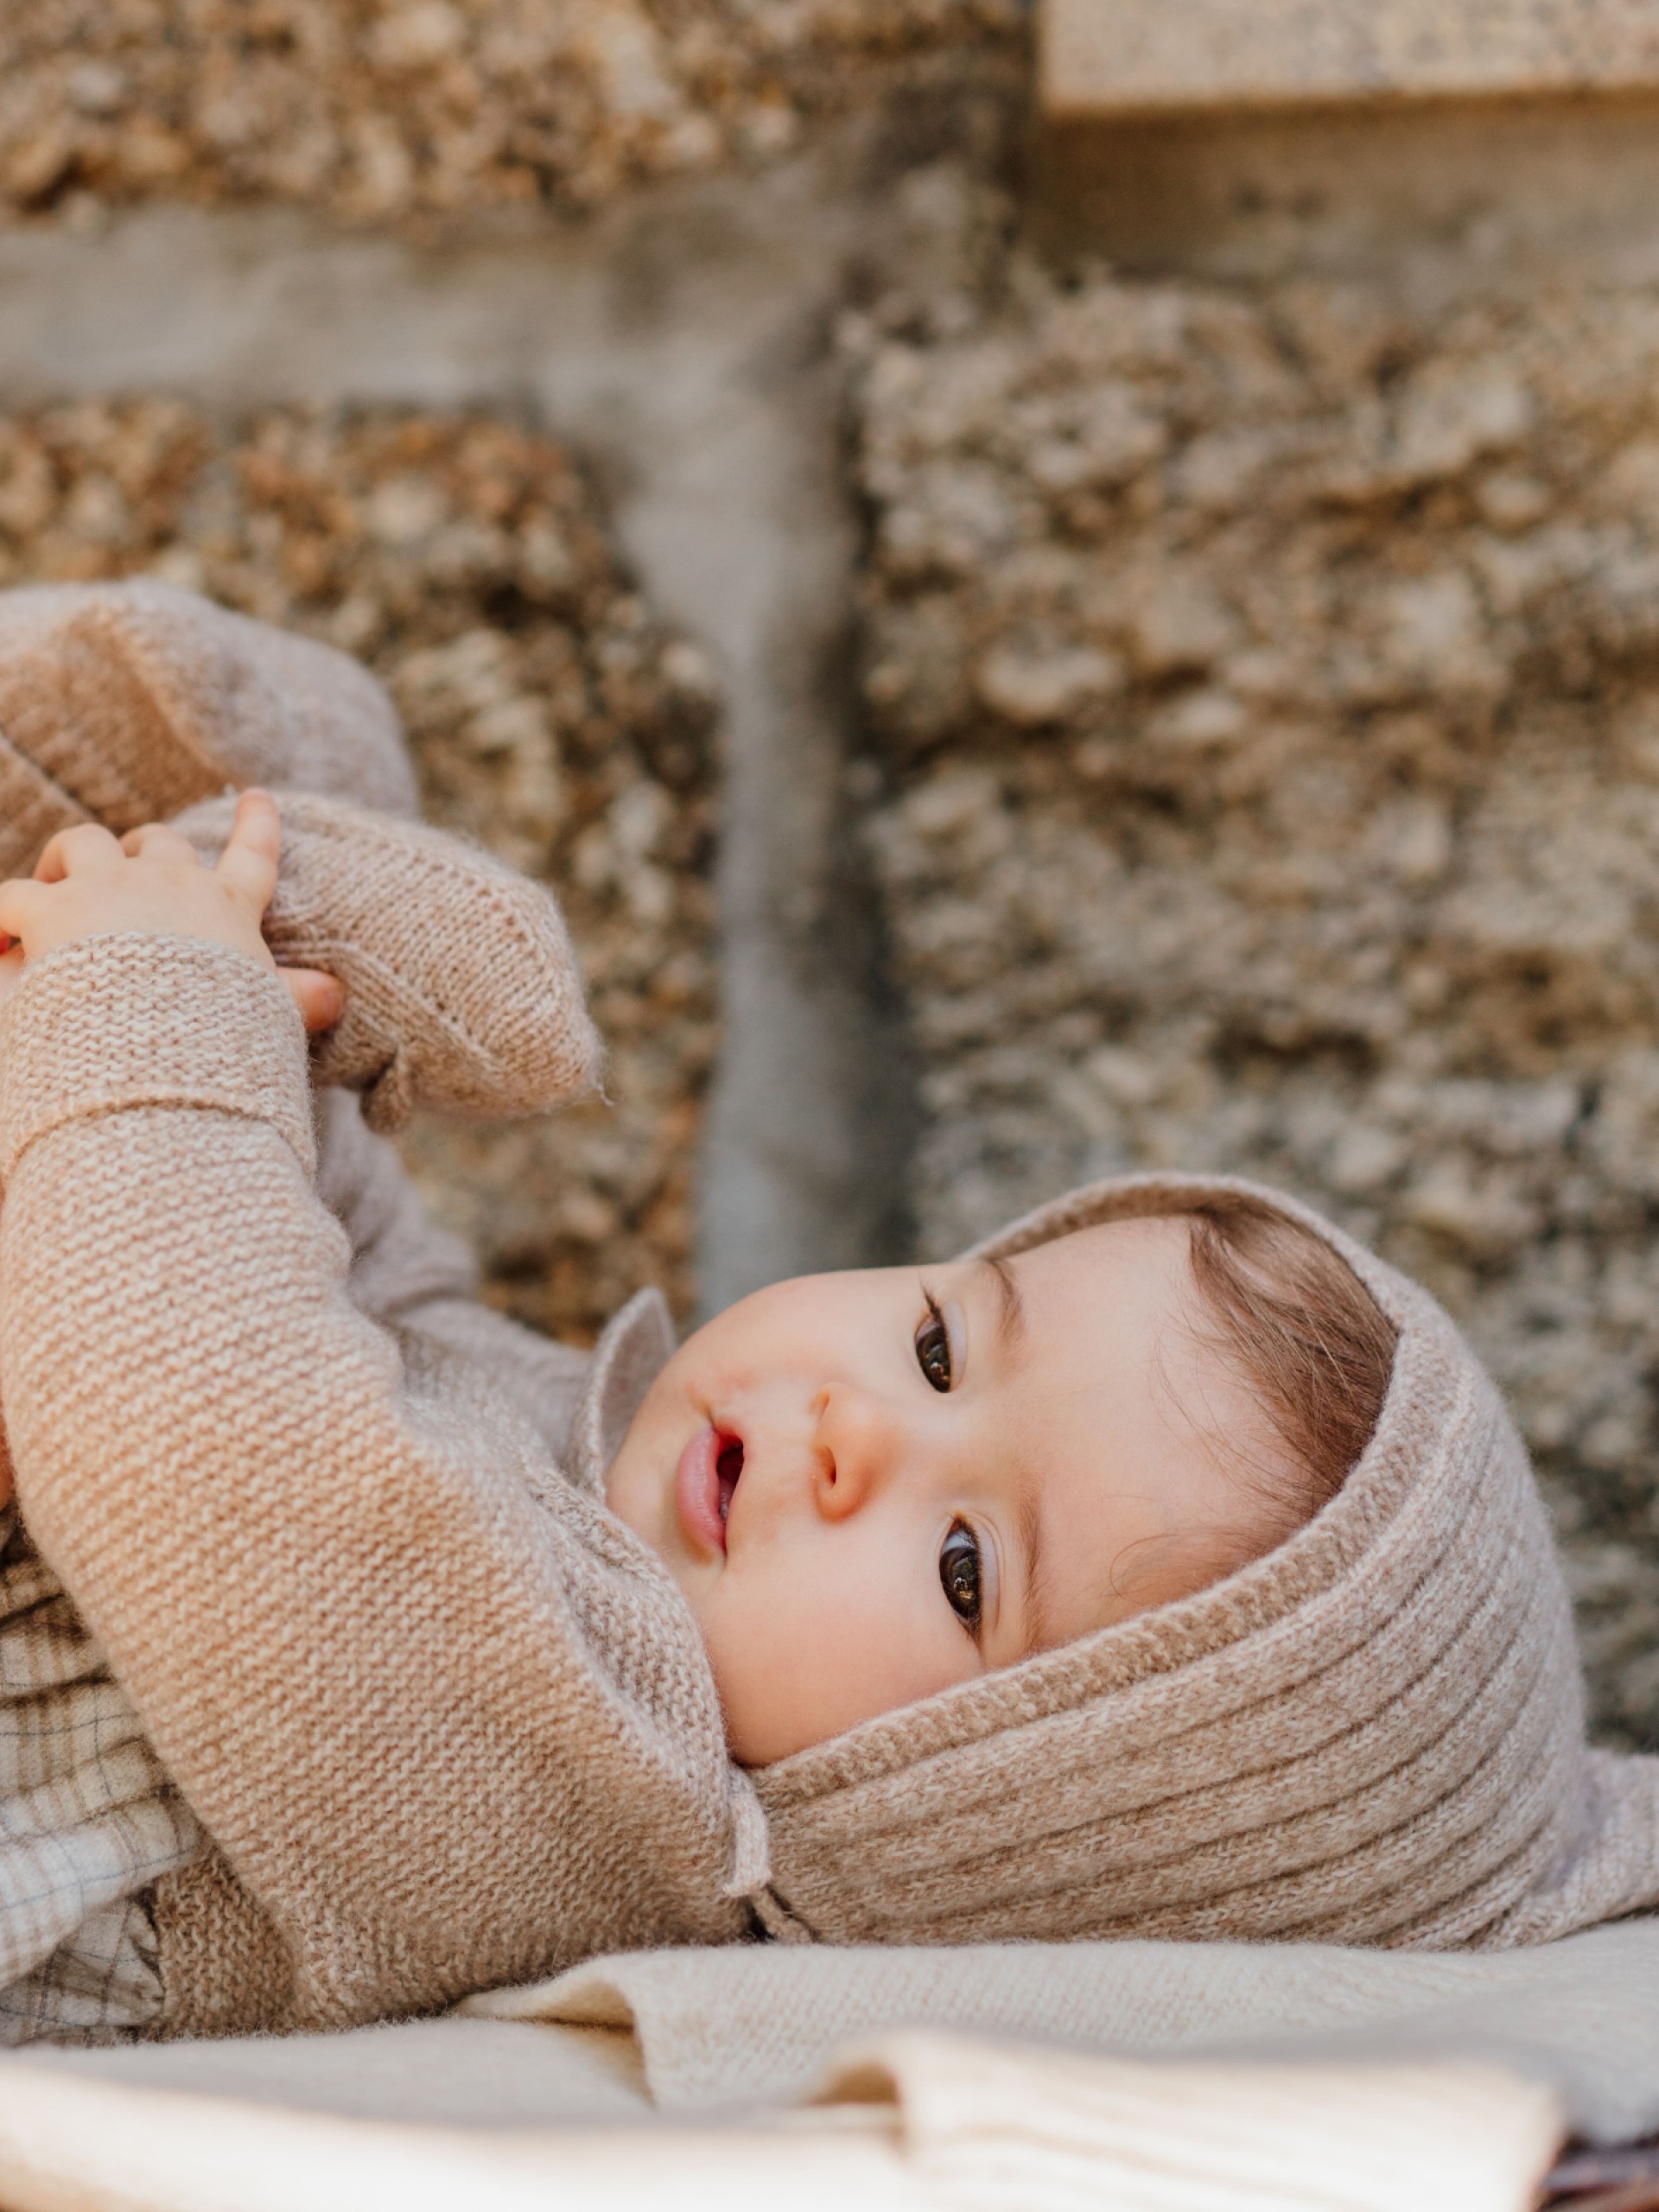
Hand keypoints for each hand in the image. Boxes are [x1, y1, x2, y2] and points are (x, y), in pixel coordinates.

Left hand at [0, 790, 342, 1033]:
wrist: (164, 1040)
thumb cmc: (222, 1034)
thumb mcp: (268, 1015)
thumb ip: (299, 999)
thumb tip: (338, 995)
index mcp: (227, 910)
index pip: (252, 858)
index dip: (257, 827)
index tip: (257, 798)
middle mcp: (169, 883)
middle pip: (159, 843)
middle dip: (145, 851)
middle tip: (126, 874)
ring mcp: (108, 888)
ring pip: (83, 845)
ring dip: (68, 862)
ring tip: (53, 888)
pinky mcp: (52, 909)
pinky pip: (11, 898)